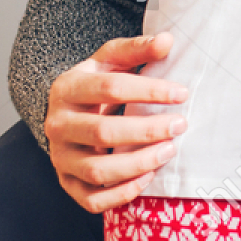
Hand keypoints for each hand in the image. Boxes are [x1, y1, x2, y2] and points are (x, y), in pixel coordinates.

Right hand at [44, 32, 187, 213]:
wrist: (67, 111)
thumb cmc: (96, 83)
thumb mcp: (110, 60)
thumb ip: (137, 48)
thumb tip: (167, 40)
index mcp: (67, 88)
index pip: (109, 88)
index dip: (149, 91)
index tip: (182, 94)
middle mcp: (57, 125)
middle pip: (104, 132)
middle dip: (148, 130)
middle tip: (180, 125)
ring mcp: (60, 157)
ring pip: (97, 170)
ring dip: (138, 164)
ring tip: (170, 151)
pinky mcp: (66, 182)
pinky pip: (91, 199)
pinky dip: (121, 194)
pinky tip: (148, 179)